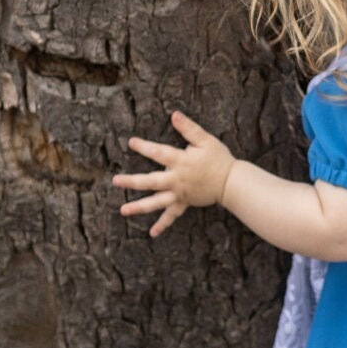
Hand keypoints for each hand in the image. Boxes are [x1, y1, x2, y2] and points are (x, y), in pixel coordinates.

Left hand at [115, 112, 235, 236]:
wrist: (231, 182)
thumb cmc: (219, 158)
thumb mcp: (205, 140)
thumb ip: (189, 128)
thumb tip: (174, 114)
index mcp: (180, 162)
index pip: (159, 153)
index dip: (144, 147)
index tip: (131, 142)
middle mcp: (176, 180)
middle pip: (151, 181)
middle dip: (132, 181)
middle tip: (115, 181)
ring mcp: (179, 194)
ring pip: (156, 202)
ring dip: (139, 207)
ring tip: (123, 210)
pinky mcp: (184, 203)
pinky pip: (172, 216)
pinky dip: (162, 225)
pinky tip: (152, 233)